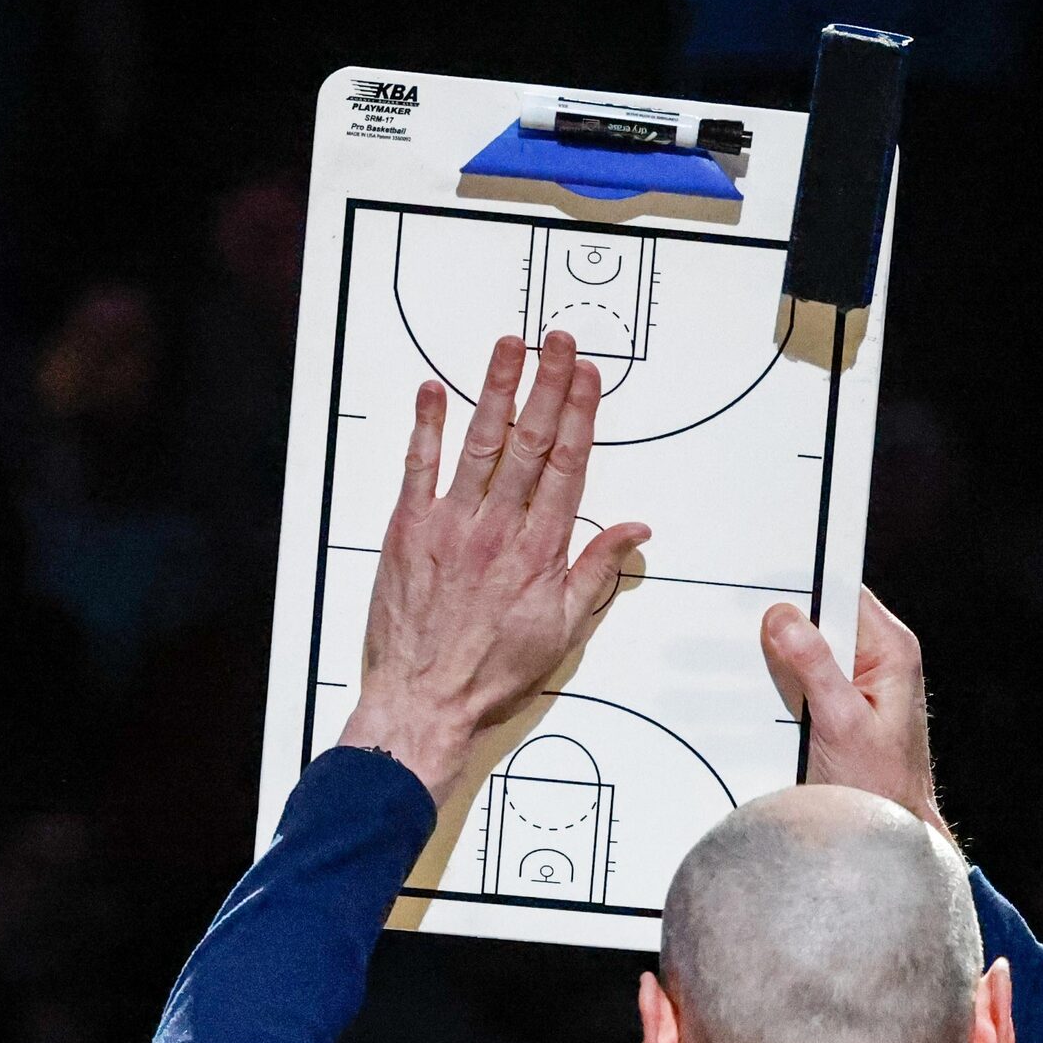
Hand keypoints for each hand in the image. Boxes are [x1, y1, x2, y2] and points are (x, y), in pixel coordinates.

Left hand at [336, 332, 648, 799]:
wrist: (425, 701)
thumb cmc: (492, 674)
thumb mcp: (564, 631)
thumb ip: (597, 572)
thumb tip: (634, 532)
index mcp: (539, 551)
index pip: (567, 466)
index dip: (579, 415)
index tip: (587, 376)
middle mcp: (497, 528)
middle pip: (529, 443)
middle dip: (547, 386)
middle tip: (558, 341)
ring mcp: (450, 525)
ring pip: (479, 444)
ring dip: (496, 390)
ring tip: (509, 346)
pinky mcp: (408, 531)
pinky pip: (418, 467)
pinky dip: (426, 427)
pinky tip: (434, 390)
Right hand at [759, 586, 944, 838]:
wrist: (889, 830)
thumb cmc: (880, 785)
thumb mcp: (841, 722)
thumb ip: (814, 667)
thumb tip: (784, 618)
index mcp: (891, 650)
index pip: (842, 591)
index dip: (801, 586)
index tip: (762, 588)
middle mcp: (878, 656)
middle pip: (822, 616)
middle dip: (783, 626)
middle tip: (745, 636)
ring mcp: (860, 678)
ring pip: (809, 646)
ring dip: (779, 658)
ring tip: (751, 671)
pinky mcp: (842, 699)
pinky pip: (806, 674)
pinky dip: (783, 682)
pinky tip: (765, 695)